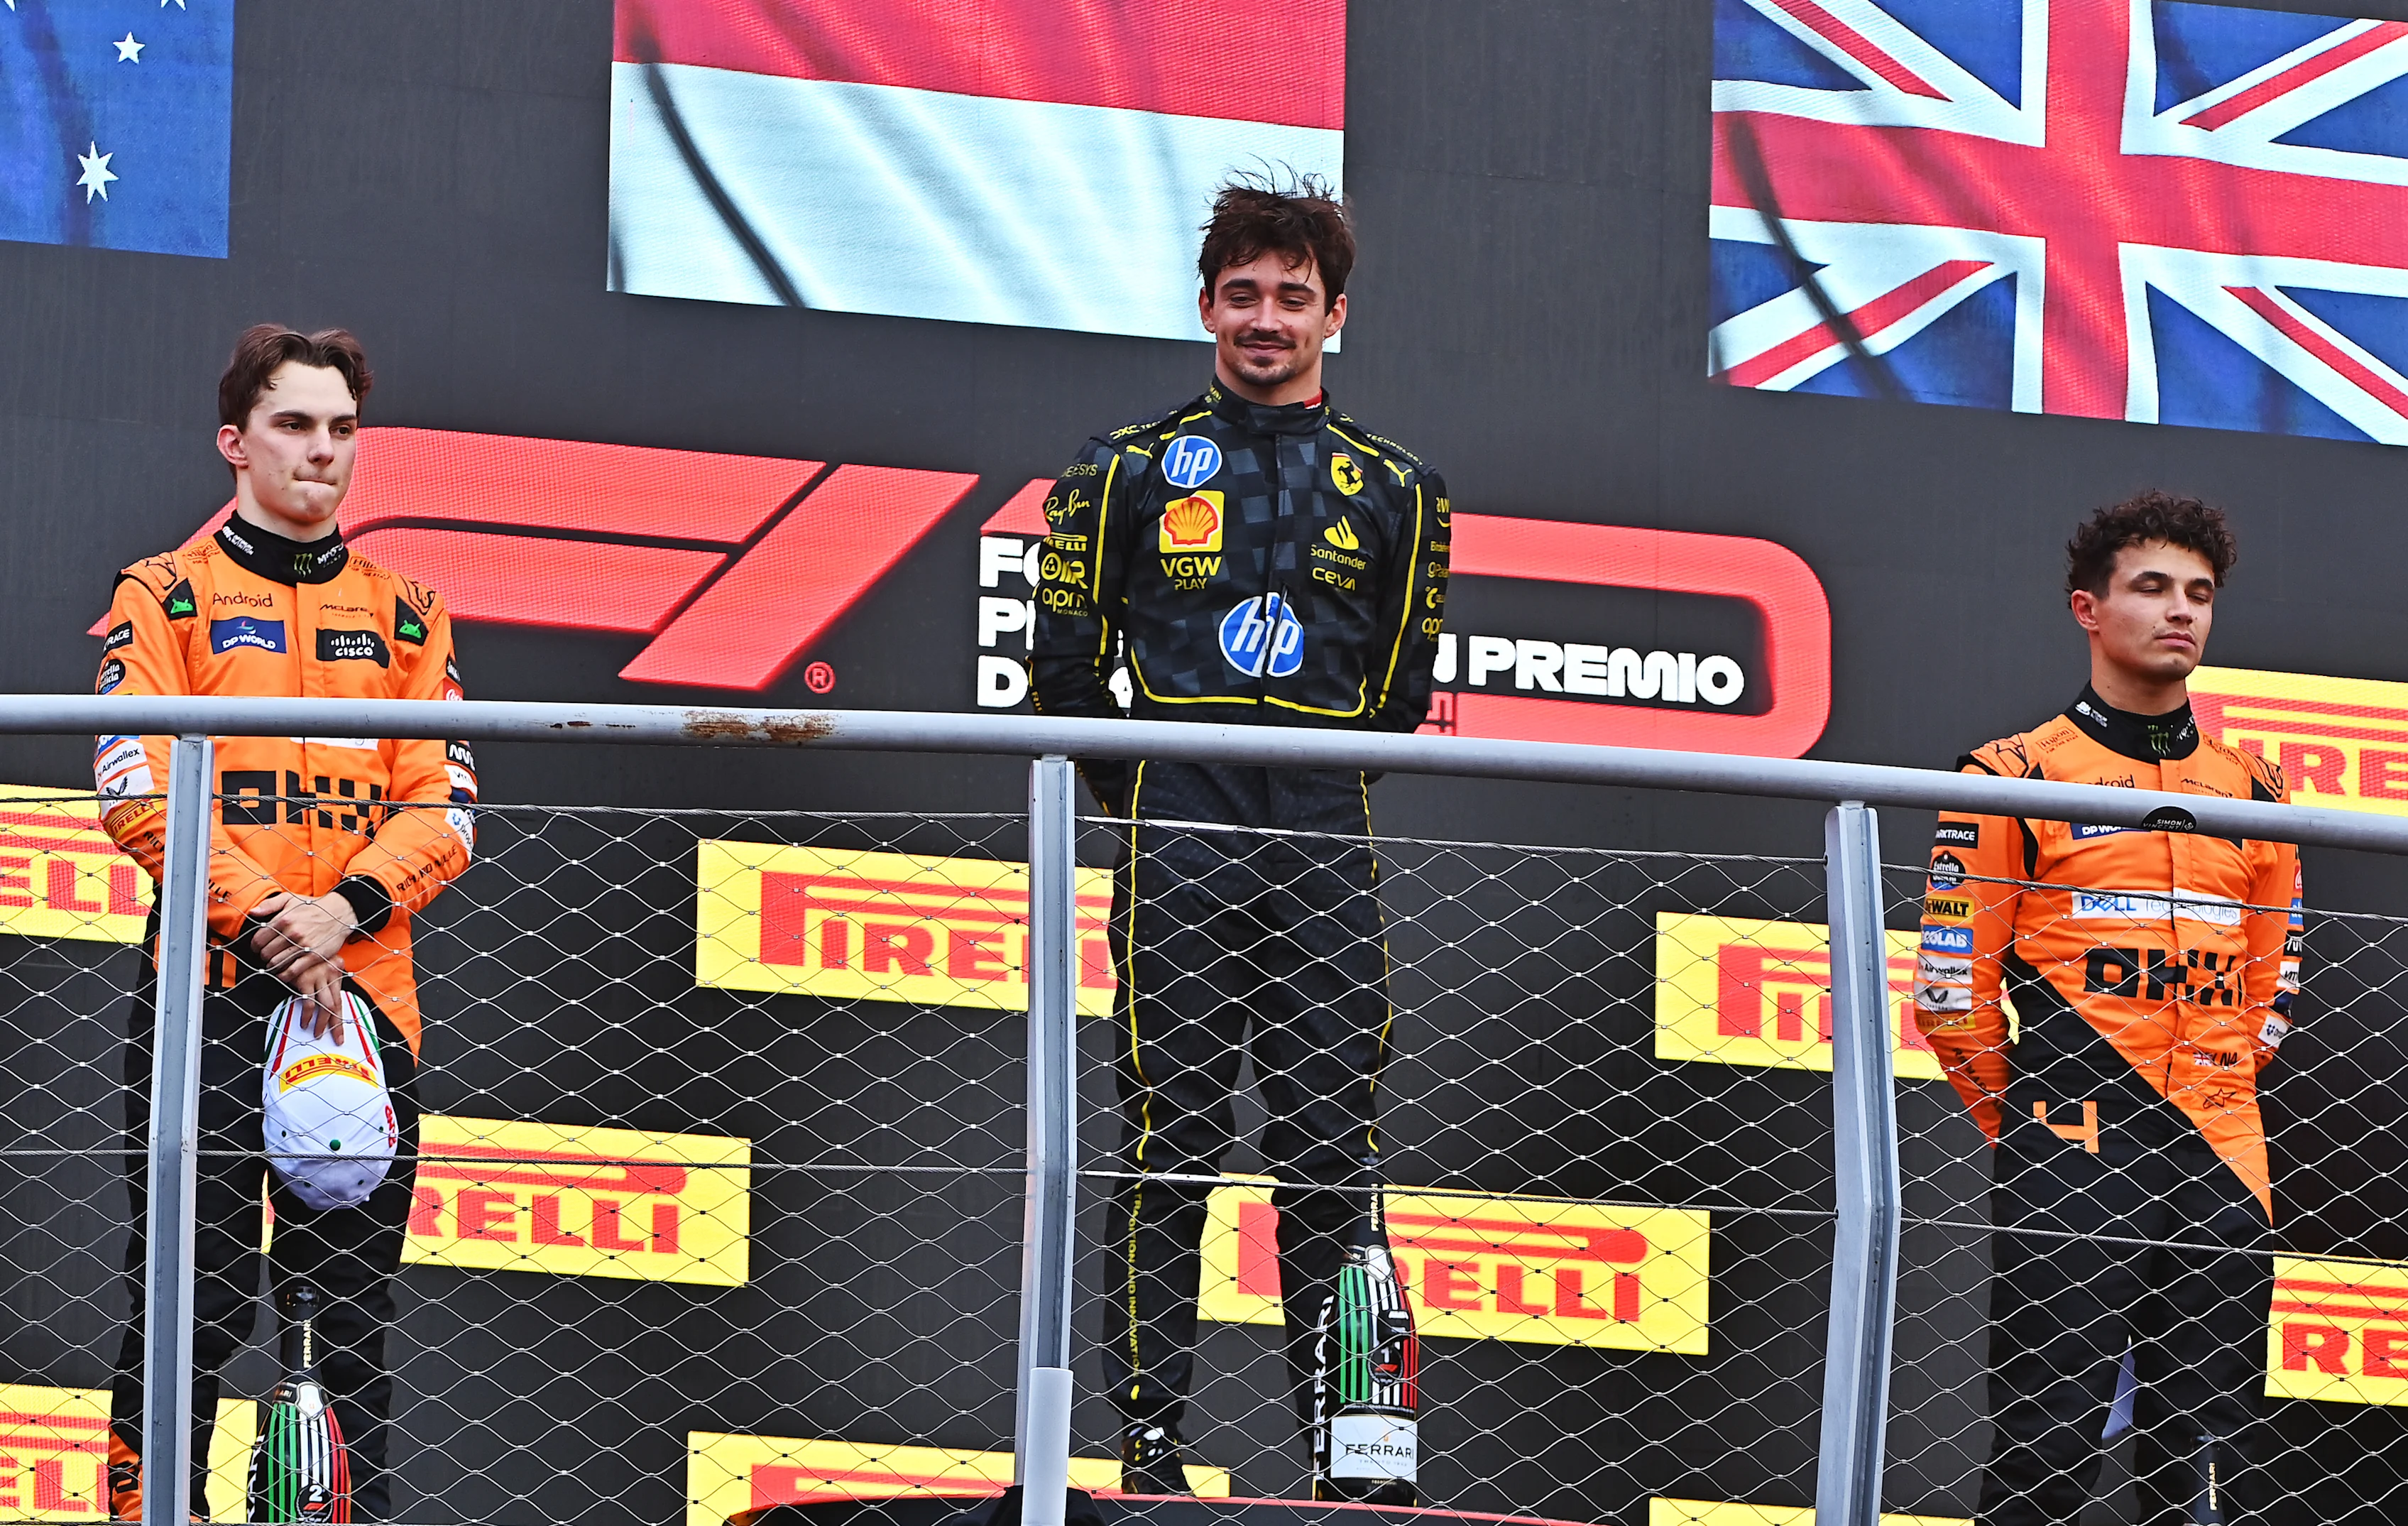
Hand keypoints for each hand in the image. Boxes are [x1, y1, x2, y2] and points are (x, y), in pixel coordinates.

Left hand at [249, 892, 357, 1038]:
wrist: (340, 912)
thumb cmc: (313, 906)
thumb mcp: (290, 899)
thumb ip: (269, 904)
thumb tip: (252, 913)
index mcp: (284, 919)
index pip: (259, 939)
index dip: (254, 947)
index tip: (258, 949)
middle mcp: (292, 932)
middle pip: (266, 953)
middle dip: (263, 957)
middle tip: (267, 957)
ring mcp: (303, 945)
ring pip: (276, 963)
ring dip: (272, 966)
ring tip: (274, 964)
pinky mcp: (314, 956)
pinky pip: (292, 971)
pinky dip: (284, 975)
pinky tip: (283, 974)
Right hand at [285, 953, 350, 1042]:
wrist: (291, 936)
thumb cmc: (303, 951)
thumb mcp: (318, 961)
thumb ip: (322, 977)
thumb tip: (322, 996)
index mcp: (336, 970)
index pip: (339, 998)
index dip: (341, 1017)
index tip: (340, 1033)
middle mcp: (331, 973)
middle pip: (336, 1005)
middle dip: (336, 1025)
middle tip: (337, 1040)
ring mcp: (319, 977)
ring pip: (325, 1006)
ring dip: (322, 1023)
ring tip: (318, 1035)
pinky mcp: (305, 979)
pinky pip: (309, 1002)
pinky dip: (308, 1015)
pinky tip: (305, 1024)